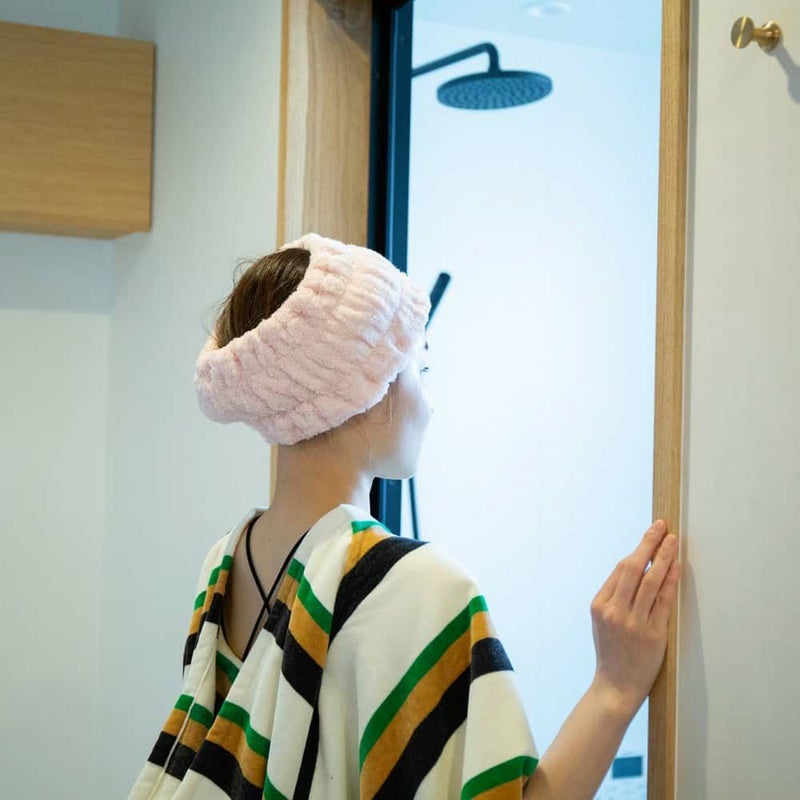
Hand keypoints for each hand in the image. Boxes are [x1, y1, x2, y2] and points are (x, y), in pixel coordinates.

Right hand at [589, 519, 679, 717]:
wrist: (615, 687)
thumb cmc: (612, 652)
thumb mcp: (602, 622)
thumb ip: (615, 597)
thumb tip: (634, 568)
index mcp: (600, 605)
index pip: (620, 570)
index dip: (637, 551)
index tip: (650, 537)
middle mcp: (615, 611)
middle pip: (633, 568)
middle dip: (648, 544)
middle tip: (661, 527)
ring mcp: (633, 623)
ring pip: (650, 581)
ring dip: (663, 557)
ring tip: (673, 541)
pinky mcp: (652, 634)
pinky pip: (663, 601)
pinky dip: (670, 580)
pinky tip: (676, 566)